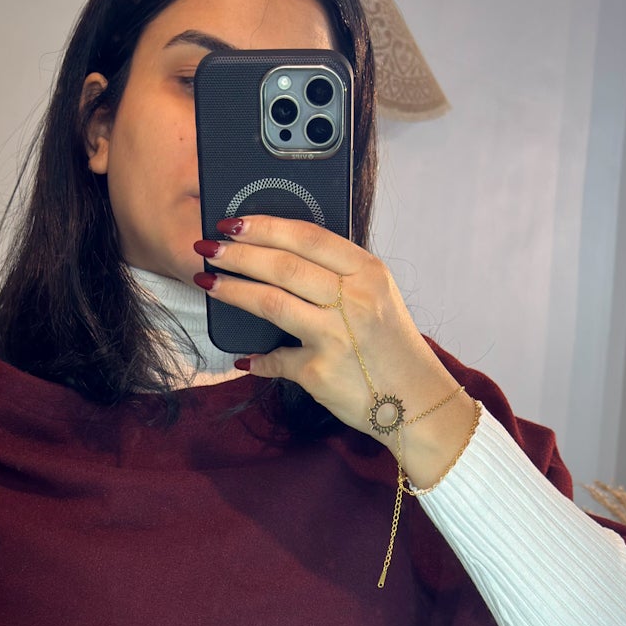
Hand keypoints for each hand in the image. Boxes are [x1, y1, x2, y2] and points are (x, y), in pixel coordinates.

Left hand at [192, 215, 455, 437]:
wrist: (416, 403)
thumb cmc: (392, 348)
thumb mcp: (378, 297)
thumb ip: (339, 275)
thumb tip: (281, 258)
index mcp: (368, 272)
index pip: (308, 237)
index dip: (265, 226)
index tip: (233, 222)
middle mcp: (354, 299)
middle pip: (283, 265)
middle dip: (238, 254)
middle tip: (208, 248)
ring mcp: (336, 336)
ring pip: (271, 301)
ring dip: (232, 291)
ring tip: (208, 283)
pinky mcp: (319, 372)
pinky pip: (275, 359)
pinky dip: (256, 359)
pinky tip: (242, 358)